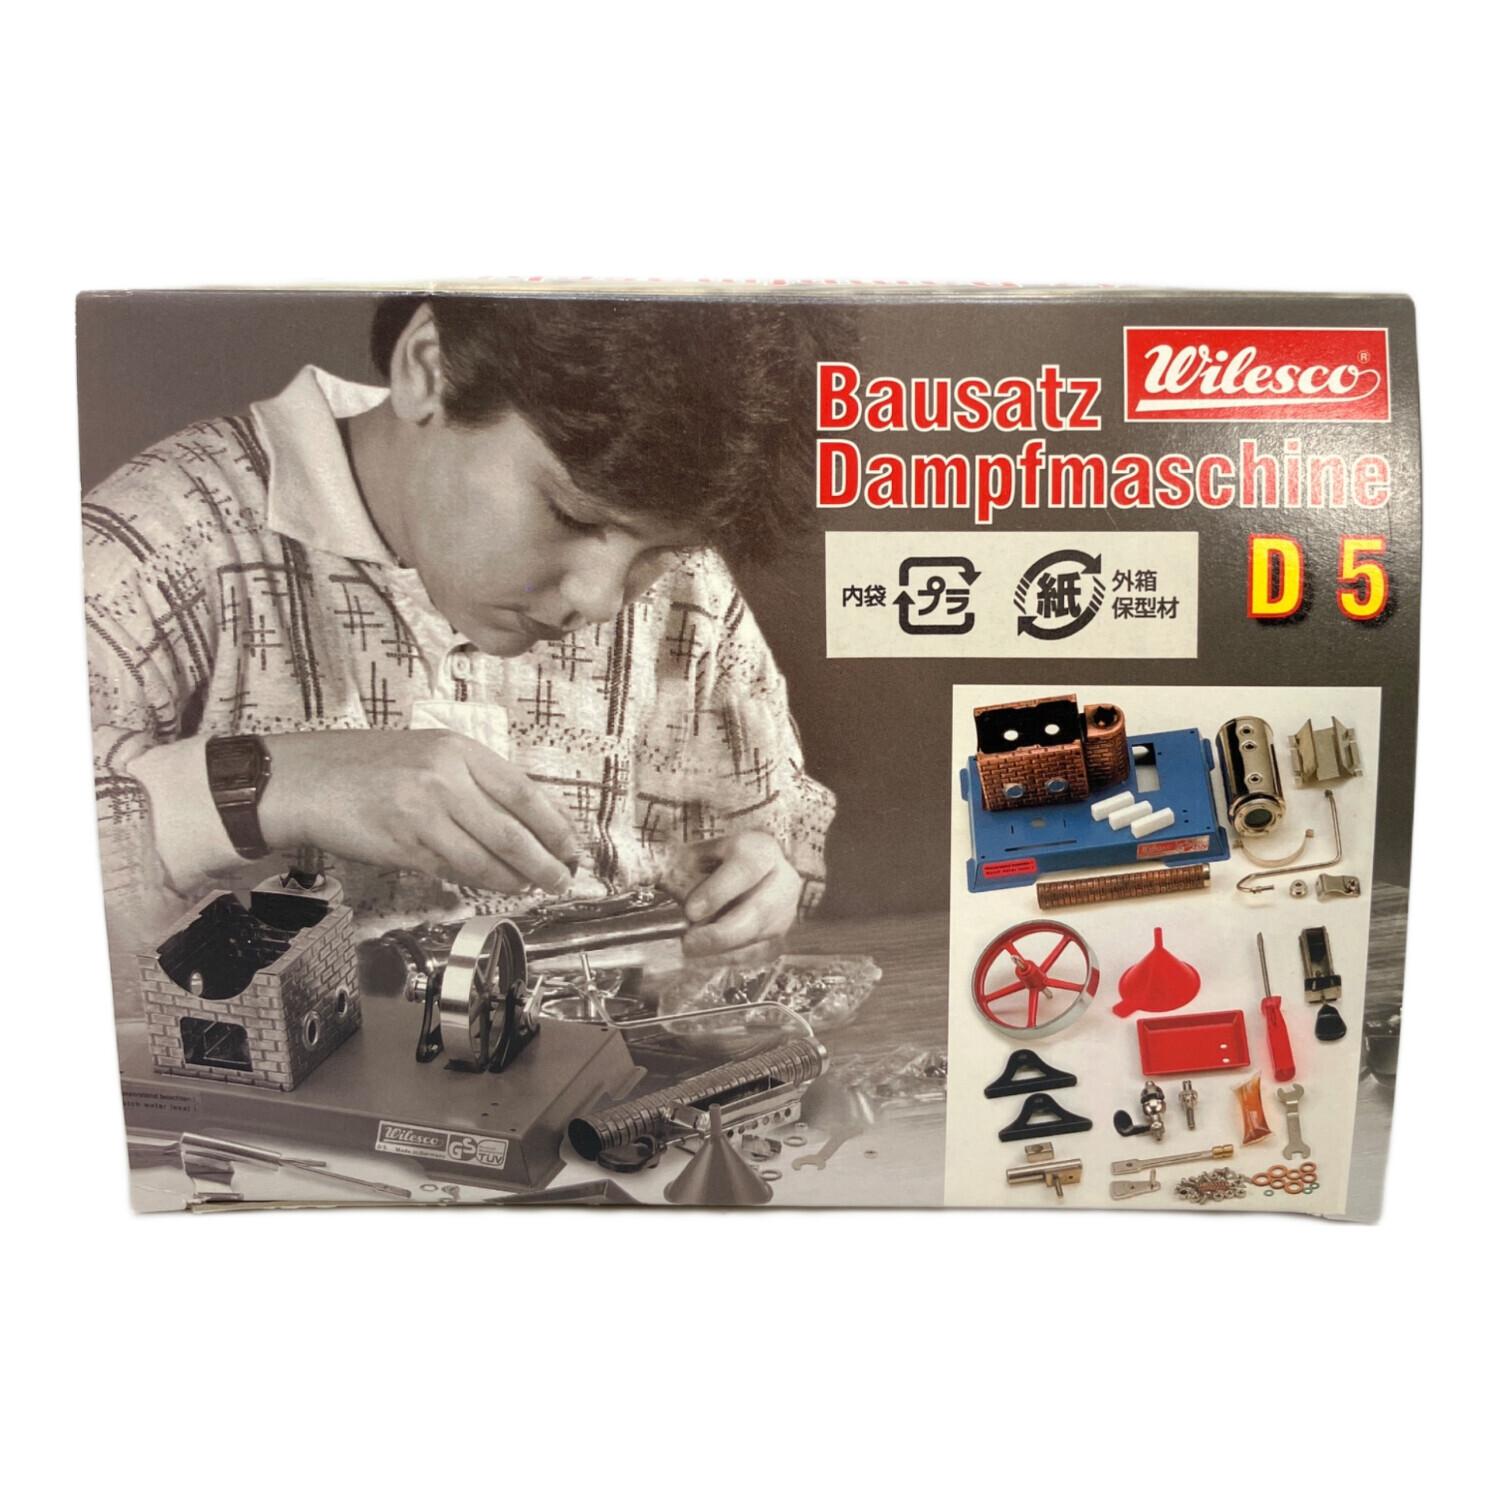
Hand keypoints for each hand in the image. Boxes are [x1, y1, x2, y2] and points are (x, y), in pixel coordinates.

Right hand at [258, 730, 578, 893]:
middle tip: (562, 879)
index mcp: (458, 751)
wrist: (307, 780)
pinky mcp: (403, 846)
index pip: (524, 792)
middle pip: (512, 831)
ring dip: (514, 879)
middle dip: (545, 861)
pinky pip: (453, 870)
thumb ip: (474, 780)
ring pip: (485, 858)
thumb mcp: (430, 754)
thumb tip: (524, 821)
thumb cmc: (369, 767)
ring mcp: (423, 813)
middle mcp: (444, 778)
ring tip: (532, 887)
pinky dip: (479, 881)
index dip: (555, 825)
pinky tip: (493, 886)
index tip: (572, 847)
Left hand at [678, 831, 801, 957]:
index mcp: (761, 850)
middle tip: (689, 943)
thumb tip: (651, 883)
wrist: (747, 874)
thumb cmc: (716, 863)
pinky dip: (730, 959)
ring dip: (723, 949)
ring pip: (759, 936)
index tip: (691, 911)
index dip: (719, 891)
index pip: (746, 868)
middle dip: (722, 933)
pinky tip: (706, 959)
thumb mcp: (697, 856)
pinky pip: (758, 953)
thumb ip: (679, 869)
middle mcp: (782, 880)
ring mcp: (785, 910)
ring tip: (692, 952)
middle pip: (759, 911)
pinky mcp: (779, 935)